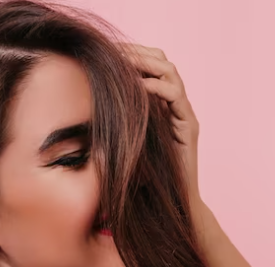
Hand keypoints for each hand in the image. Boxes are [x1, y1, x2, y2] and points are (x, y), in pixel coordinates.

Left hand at [117, 43, 201, 203]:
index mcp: (159, 107)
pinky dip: (158, 87)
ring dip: (147, 63)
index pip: (149, 68)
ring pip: (171, 74)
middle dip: (138, 52)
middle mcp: (174, 107)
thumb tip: (84, 112)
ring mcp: (184, 116)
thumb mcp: (123, 146)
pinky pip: (177, 97)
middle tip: (114, 51)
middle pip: (162, 62)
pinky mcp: (189, 128)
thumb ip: (115, 126)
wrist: (170, 207)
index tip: (106, 52)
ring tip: (125, 62)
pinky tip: (140, 87)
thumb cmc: (144, 182)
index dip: (130, 56)